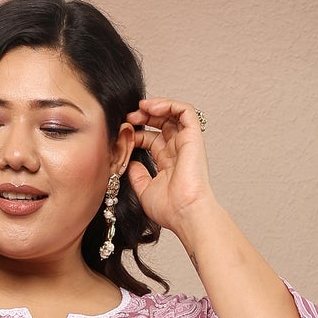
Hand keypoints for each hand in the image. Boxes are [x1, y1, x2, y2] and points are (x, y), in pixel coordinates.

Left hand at [123, 97, 217, 236]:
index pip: (152, 139)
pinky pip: (185, 111)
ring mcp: (187, 143)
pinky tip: (151, 107)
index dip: (137, 133)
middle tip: (128, 117)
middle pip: (162, 124)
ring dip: (156, 106)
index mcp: (168, 163)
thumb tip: (130, 161)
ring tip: (140, 108)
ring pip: (174, 113)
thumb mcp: (144, 190)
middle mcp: (178, 151)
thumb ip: (137, 175)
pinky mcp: (194, 137)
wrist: (185, 214)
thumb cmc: (170, 209)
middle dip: (144, 116)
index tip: (122, 134)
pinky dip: (169, 104)